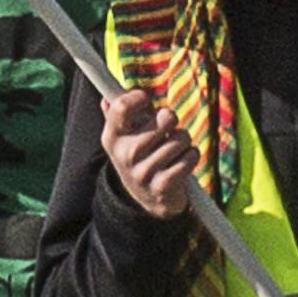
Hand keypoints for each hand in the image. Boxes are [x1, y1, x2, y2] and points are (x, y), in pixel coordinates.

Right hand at [100, 89, 195, 220]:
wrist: (148, 199)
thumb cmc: (139, 158)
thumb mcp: (123, 139)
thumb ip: (116, 116)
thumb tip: (106, 98)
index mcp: (112, 137)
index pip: (121, 107)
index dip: (138, 97)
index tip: (146, 102)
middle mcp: (125, 154)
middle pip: (165, 118)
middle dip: (172, 120)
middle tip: (166, 131)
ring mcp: (143, 171)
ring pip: (182, 137)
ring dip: (184, 141)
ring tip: (173, 150)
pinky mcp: (162, 185)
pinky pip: (189, 156)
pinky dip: (191, 156)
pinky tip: (182, 162)